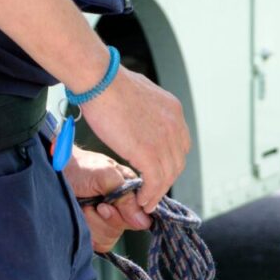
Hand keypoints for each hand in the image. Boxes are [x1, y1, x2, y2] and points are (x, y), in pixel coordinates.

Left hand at [62, 149, 144, 249]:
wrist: (54, 171)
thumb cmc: (81, 168)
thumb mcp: (107, 176)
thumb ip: (127, 198)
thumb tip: (145, 222)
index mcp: (131, 193)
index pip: (143, 216)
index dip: (131, 215)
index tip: (113, 205)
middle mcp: (121, 208)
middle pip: (127, 228)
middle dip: (110, 218)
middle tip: (98, 204)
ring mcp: (107, 221)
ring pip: (111, 237)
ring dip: (95, 223)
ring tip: (86, 206)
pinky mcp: (94, 233)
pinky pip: (100, 243)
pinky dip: (89, 231)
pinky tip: (82, 216)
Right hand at [79, 66, 189, 213]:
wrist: (98, 78)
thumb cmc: (107, 81)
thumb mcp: (138, 93)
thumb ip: (145, 109)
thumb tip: (138, 115)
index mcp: (173, 110)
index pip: (181, 144)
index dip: (170, 161)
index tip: (159, 171)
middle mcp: (174, 125)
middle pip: (177, 162)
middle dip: (166, 179)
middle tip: (153, 190)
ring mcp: (164, 139)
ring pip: (168, 176)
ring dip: (157, 192)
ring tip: (146, 201)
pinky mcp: (149, 152)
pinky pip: (155, 182)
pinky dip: (150, 194)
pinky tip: (142, 198)